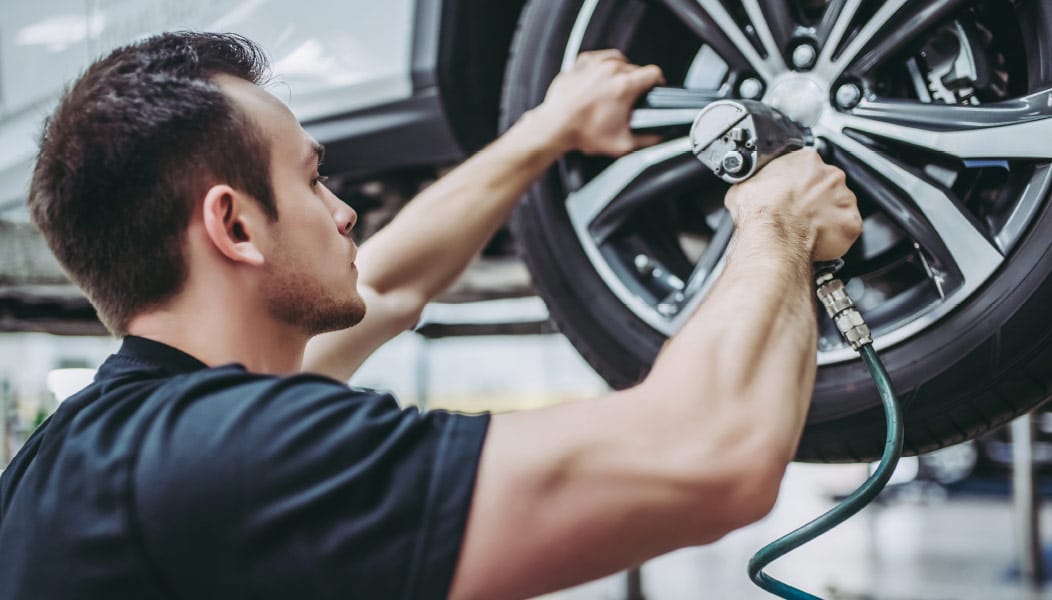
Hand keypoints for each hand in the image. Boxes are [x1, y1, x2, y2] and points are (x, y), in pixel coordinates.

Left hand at [534, 50, 664, 155]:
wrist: (555, 127)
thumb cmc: (582, 133)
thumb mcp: (622, 143)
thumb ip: (648, 140)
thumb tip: (659, 136)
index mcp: (624, 86)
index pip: (654, 73)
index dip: (658, 81)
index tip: (655, 87)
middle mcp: (610, 70)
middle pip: (636, 68)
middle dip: (636, 82)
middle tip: (629, 99)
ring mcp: (595, 64)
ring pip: (619, 60)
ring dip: (621, 72)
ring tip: (616, 88)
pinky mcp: (582, 62)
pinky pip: (601, 57)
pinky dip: (604, 66)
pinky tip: (601, 79)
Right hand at [724, 149, 861, 260]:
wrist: (773, 237)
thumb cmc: (760, 212)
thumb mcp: (744, 186)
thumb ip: (756, 182)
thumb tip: (750, 189)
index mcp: (806, 160)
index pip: (807, 166)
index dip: (798, 182)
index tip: (790, 193)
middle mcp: (830, 175)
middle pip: (827, 184)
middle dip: (815, 199)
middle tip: (797, 214)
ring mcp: (844, 198)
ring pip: (839, 206)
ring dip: (826, 217)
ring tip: (805, 230)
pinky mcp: (851, 223)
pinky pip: (847, 229)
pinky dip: (835, 236)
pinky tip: (817, 240)